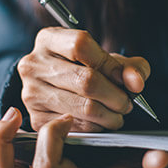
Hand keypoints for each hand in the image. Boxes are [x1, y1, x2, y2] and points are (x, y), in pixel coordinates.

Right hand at [17, 27, 150, 131]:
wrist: (57, 90)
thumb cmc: (86, 71)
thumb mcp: (108, 60)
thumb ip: (129, 67)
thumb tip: (135, 83)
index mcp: (49, 40)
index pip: (81, 45)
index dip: (110, 64)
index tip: (126, 79)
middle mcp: (34, 65)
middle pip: (86, 80)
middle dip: (116, 96)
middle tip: (126, 103)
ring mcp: (32, 93)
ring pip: (85, 107)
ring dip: (111, 115)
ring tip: (117, 113)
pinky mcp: (36, 119)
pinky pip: (78, 126)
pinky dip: (98, 127)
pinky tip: (101, 121)